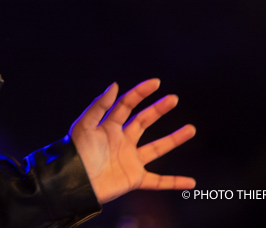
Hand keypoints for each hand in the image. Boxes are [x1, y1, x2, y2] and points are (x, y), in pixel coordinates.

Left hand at [69, 79, 195, 203]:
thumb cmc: (76, 153)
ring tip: (191, 129)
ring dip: (174, 139)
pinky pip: (158, 181)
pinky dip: (174, 183)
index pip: (127, 105)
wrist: (74, 183)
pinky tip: (191, 182)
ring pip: (157, 148)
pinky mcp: (134, 179)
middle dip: (158, 109)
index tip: (156, 82)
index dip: (140, 93)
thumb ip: (99, 106)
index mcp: (108, 126)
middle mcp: (122, 141)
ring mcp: (130, 160)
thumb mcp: (84, 125)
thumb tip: (116, 85)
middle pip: (143, 121)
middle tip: (173, 99)